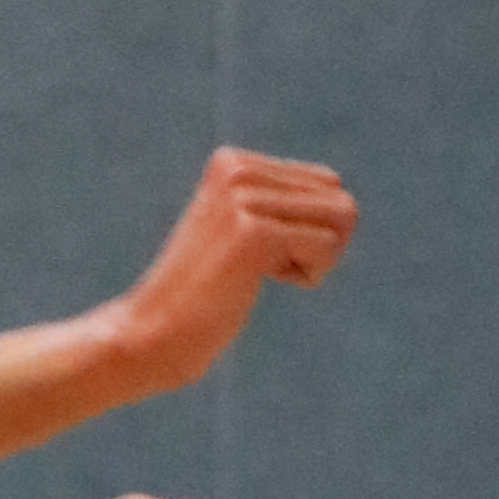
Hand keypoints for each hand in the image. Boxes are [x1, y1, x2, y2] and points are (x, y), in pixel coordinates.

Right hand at [103, 146, 356, 397]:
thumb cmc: (202, 298)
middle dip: (318, 243)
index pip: (327, 184)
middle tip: (261, 268)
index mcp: (232, 162)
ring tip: (257, 274)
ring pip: (342, 218)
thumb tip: (348, 209)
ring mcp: (242, 199)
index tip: (255, 252)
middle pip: (340, 198)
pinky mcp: (252, 232)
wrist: (149, 336)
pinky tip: (257, 282)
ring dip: (314, 259)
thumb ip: (283, 207)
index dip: (306, 230)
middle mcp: (237, 170)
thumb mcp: (241, 234)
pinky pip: (327, 246)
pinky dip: (307, 274)